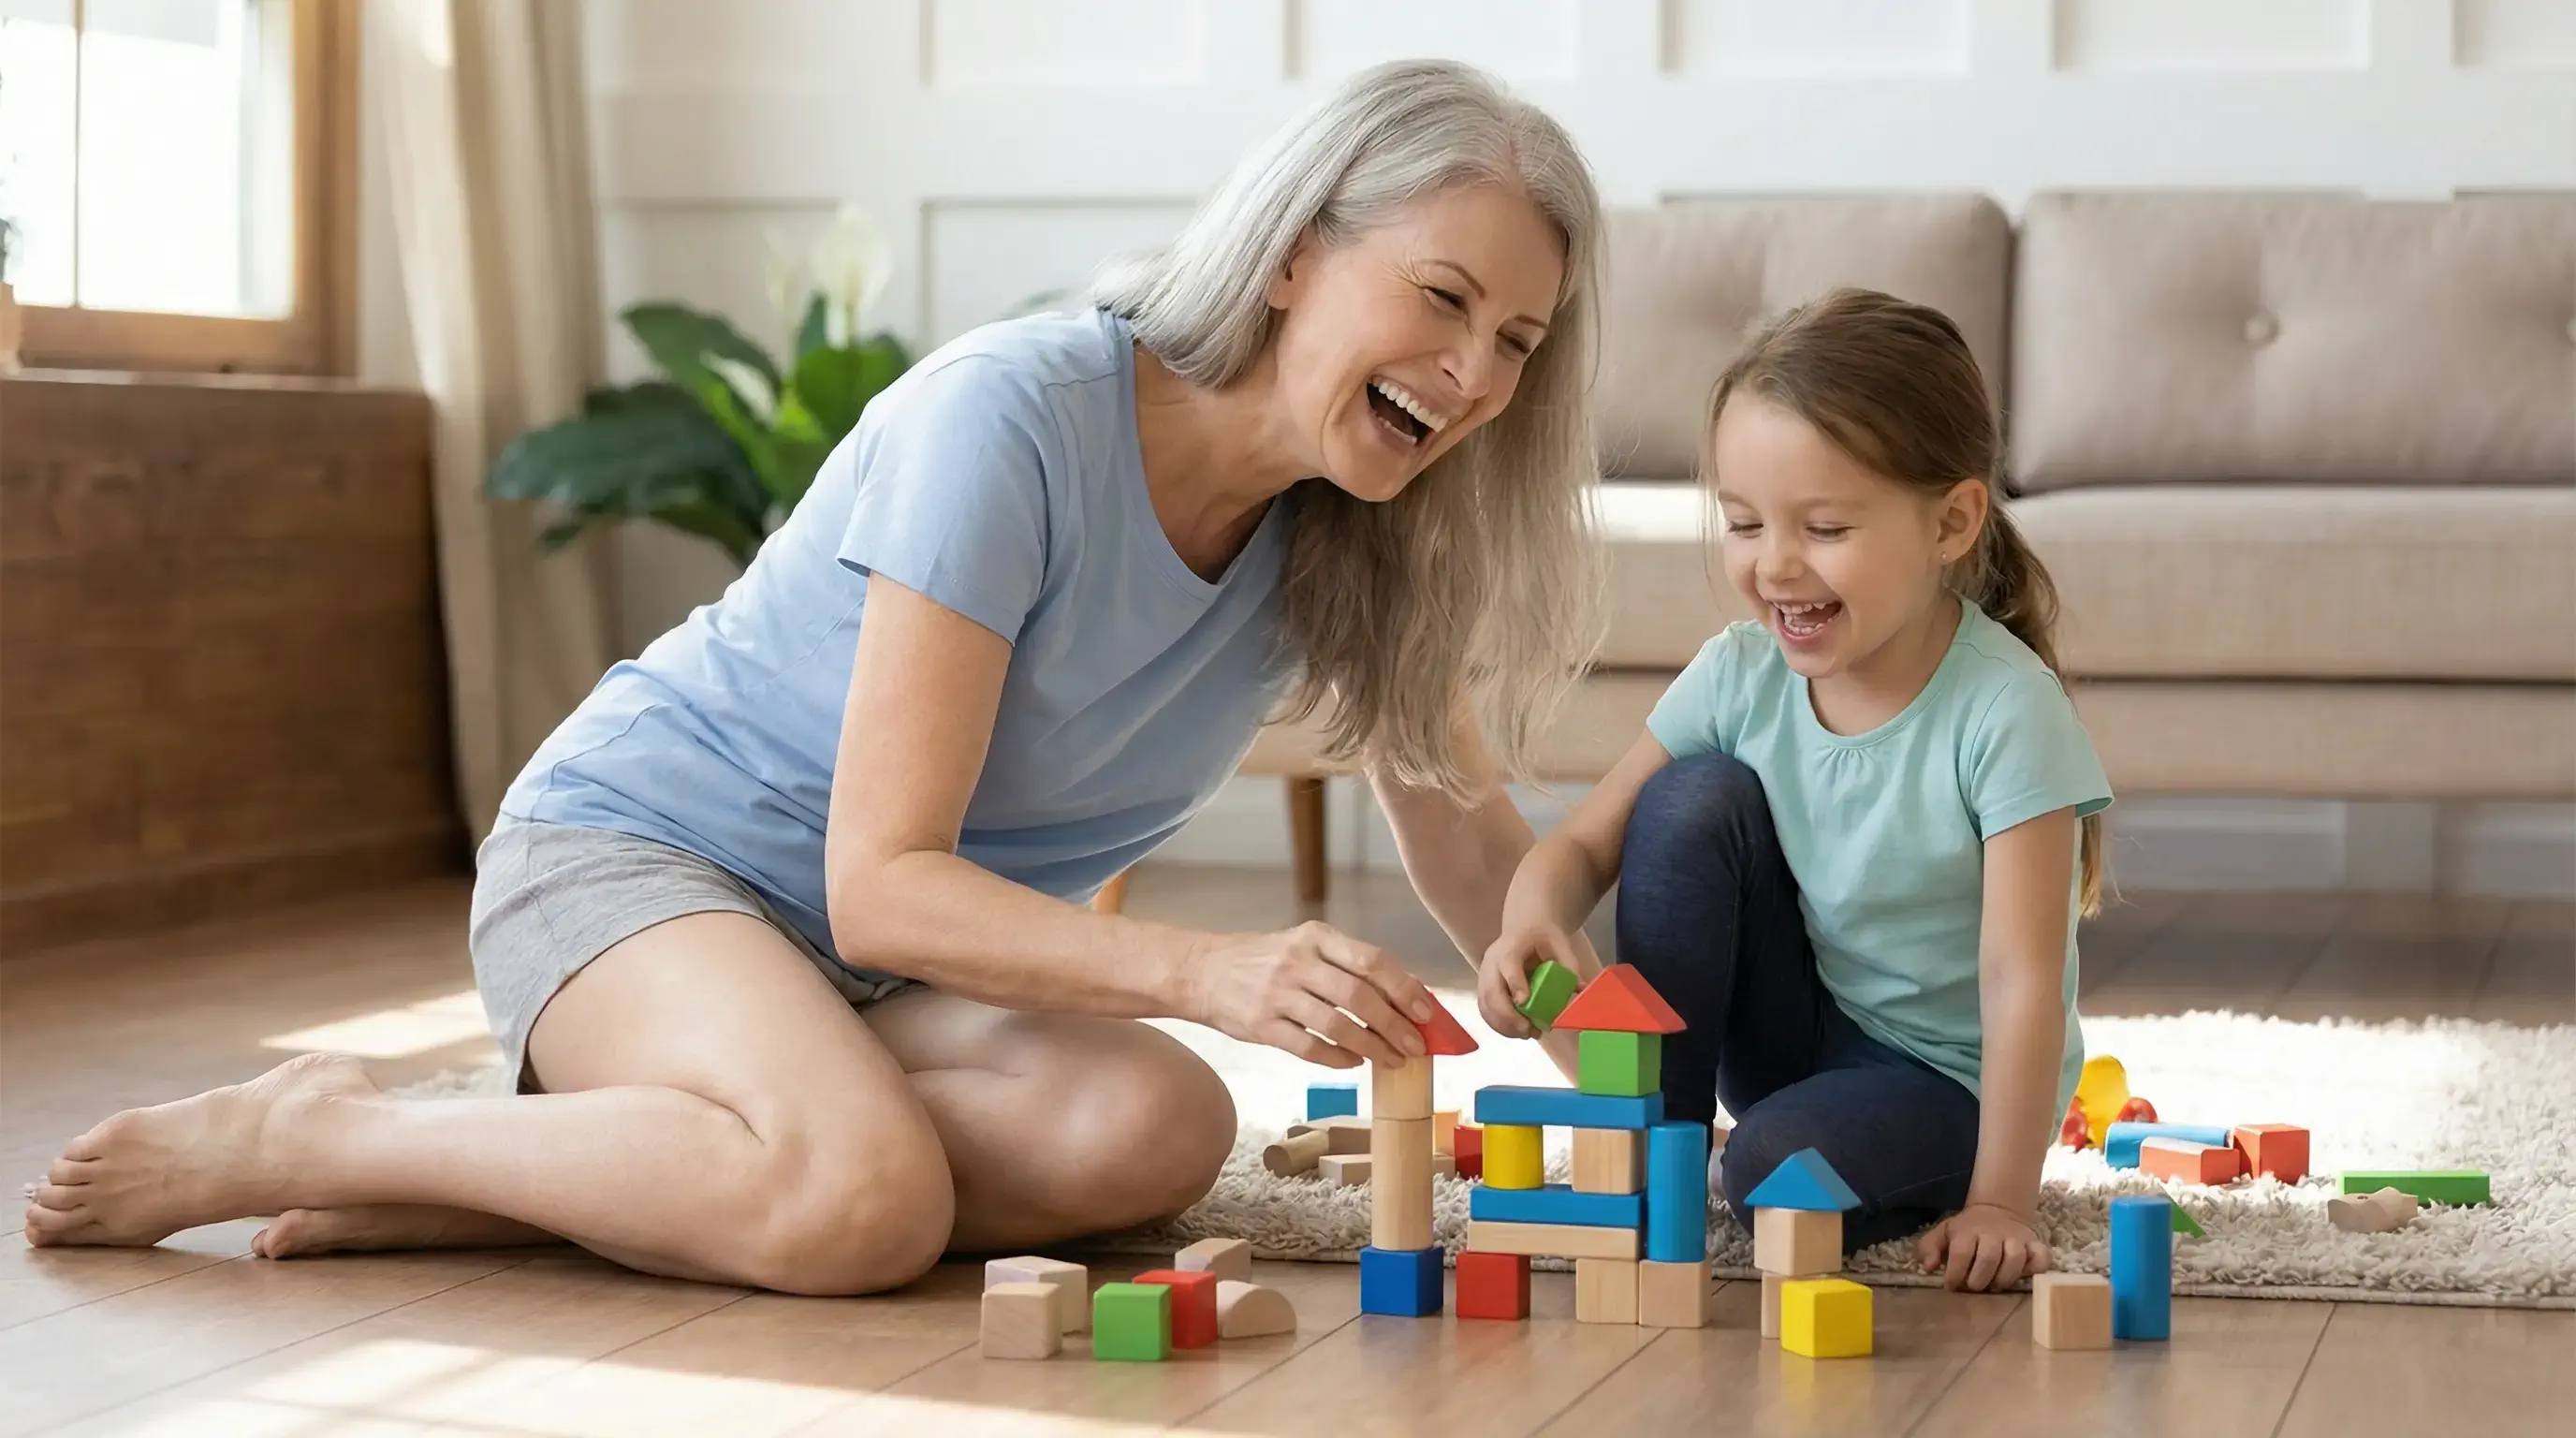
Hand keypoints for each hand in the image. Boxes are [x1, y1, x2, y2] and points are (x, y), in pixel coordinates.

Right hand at [1186, 921, 1435, 1067]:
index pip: (1371, 960)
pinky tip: (1354, 1062)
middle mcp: (1297, 962)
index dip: (1404, 988)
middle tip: (1416, 1046)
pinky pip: (1309, 1047)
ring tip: (1392, 1060)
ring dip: (1372, 1048)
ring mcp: (1277, 994)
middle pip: (1359, 996)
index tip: (1427, 1012)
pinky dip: (1338, 1059)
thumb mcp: (1304, 947)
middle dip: (1394, 1025)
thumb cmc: (1265, 960)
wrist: (1202, 971)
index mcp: (1315, 937)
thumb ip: (1347, 965)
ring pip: (1337, 1025)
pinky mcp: (1261, 1025)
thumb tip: (1405, 996)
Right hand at [1475, 920, 1584, 1038]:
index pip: (1508, 964)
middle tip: (1529, 1030)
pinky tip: (1517, 1031)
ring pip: (1485, 1004)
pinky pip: (1486, 1010)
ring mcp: (1485, 975)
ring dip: (1503, 1025)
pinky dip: (1499, 1025)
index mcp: (1511, 946)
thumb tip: (1578, 989)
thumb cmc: (1542, 936)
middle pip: (1491, 990)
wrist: (1524, 929)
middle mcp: (1492, 961)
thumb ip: (1568, 964)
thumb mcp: (1559, 943)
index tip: (1525, 1003)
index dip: (1515, 984)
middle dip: (1508, 1015)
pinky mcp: (1484, 987)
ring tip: (1526, 1033)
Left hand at [1916, 1203, 2051, 1291]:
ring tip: (1995, 1286)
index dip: (1955, 1273)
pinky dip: (2036, 1269)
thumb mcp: (1943, 1233)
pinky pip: (2042, 1257)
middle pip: (1989, 1258)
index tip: (1952, 1287)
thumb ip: (1929, 1248)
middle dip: (1979, 1280)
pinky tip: (2024, 1276)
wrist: (1997, 1211)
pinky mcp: (2035, 1243)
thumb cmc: (1966, 1231)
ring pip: (2015, 1258)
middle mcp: (1993, 1233)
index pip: (1961, 1252)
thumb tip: (1928, 1267)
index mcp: (1968, 1230)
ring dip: (2004, 1278)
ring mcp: (2017, 1238)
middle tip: (1975, 1288)